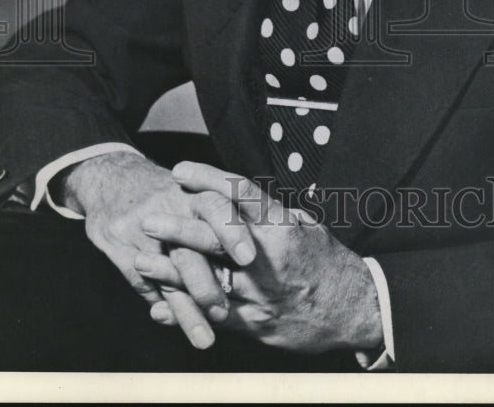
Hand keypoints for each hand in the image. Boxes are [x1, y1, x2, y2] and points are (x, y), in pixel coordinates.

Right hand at [57, 152, 255, 347]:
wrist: (112, 174)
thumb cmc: (168, 189)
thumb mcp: (197, 186)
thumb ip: (229, 209)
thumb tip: (279, 229)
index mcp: (195, 190)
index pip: (217, 207)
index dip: (232, 232)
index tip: (248, 259)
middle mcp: (168, 206)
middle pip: (188, 247)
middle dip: (205, 283)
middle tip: (223, 312)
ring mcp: (139, 226)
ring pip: (166, 275)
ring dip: (187, 309)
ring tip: (205, 337)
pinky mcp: (117, 245)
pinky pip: (142, 283)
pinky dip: (163, 305)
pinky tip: (178, 322)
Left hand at [135, 163, 382, 353]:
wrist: (352, 310)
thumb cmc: (327, 262)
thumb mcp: (307, 226)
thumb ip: (273, 212)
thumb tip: (244, 194)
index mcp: (282, 228)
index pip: (241, 196)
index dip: (209, 180)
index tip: (181, 170)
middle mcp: (268, 258)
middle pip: (218, 238)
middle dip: (181, 228)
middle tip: (150, 218)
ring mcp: (260, 293)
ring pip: (210, 279)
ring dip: (172, 272)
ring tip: (141, 263)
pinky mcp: (256, 323)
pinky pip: (215, 316)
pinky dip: (186, 311)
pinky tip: (160, 307)